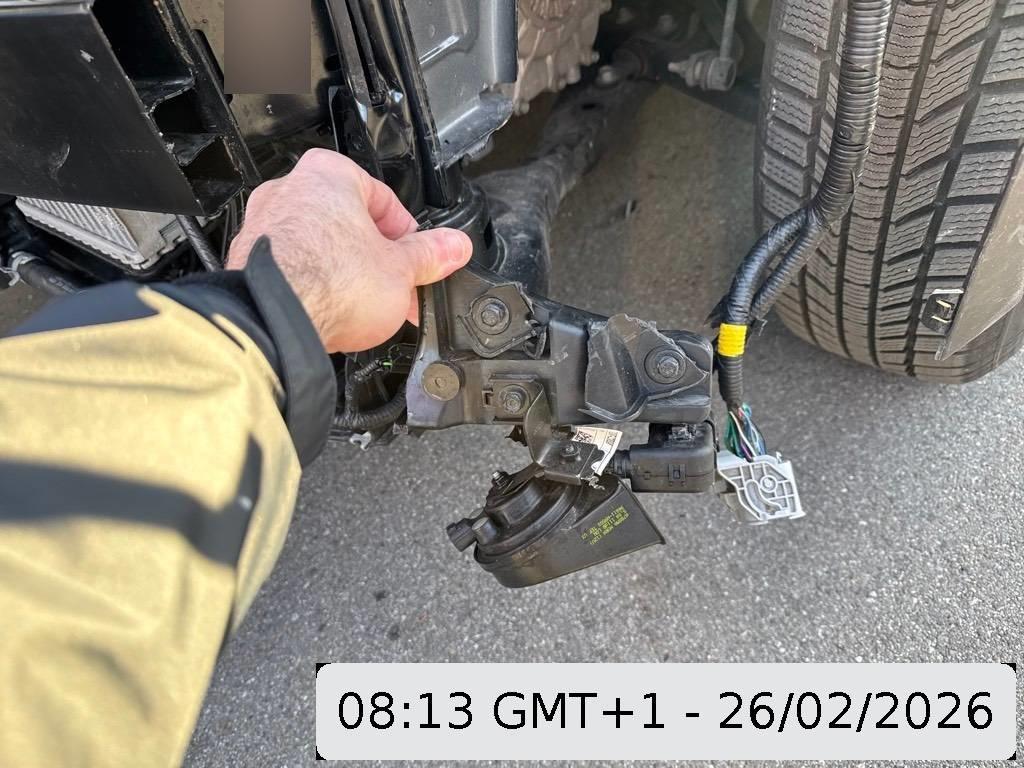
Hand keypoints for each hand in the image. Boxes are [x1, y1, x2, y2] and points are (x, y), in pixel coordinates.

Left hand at [227, 148, 471, 352]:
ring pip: (320, 246)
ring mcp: (265, 225)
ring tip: (366, 306)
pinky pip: (294, 267)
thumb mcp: (401, 270)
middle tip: (397, 288)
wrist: (274, 321)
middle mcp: (290, 190)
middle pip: (350, 224)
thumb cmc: (327, 283)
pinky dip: (315, 286)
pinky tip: (332, 312)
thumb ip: (430, 255)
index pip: (385, 199)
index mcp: (330, 174)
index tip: (418, 260)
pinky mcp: (248, 261)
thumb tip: (453, 246)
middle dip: (377, 259)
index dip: (408, 236)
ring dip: (346, 273)